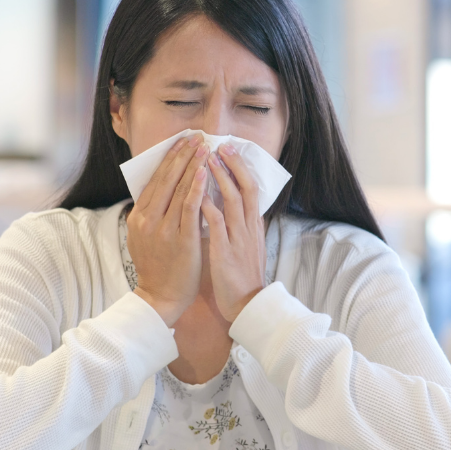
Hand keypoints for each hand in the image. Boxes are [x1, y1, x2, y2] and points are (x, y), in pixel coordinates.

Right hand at [127, 134, 209, 325]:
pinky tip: (204, 173)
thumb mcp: (146, 236)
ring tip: (204, 148)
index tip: (182, 141)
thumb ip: (153, 214)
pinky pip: (189, 209)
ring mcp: (163, 229)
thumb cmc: (158, 267)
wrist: (160, 297)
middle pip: (166, 179)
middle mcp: (147, 219)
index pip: (155, 179)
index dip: (169, 158)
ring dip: (192, 165)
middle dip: (182, 155)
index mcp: (138, 217)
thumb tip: (164, 191)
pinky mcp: (181, 240)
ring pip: (178, 190)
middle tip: (196, 136)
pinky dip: (196, 189)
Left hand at [201, 143, 266, 322]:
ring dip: (220, 178)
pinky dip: (208, 207)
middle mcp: (249, 228)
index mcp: (253, 226)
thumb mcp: (245, 246)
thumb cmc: (241, 276)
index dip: (240, 168)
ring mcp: (239, 238)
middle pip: (245, 188)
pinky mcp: (226, 251)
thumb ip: (238, 225)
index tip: (228, 150)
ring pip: (233, 201)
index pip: (251, 189)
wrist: (247, 304)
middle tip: (220, 145)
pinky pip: (217, 224)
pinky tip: (197, 194)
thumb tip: (227, 206)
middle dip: (233, 165)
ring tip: (208, 160)